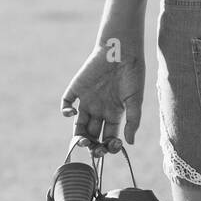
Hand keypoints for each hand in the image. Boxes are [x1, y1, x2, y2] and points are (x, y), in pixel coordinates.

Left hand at [60, 30, 144, 154]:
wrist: (121, 51)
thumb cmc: (132, 75)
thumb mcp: (135, 100)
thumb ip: (133, 121)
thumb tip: (130, 143)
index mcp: (114, 114)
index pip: (108, 137)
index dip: (108, 146)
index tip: (110, 148)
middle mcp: (99, 110)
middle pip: (92, 135)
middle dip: (92, 145)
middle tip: (93, 149)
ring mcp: (86, 100)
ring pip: (78, 125)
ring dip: (78, 136)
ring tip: (82, 140)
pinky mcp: (76, 88)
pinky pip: (66, 103)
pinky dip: (66, 111)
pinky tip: (74, 114)